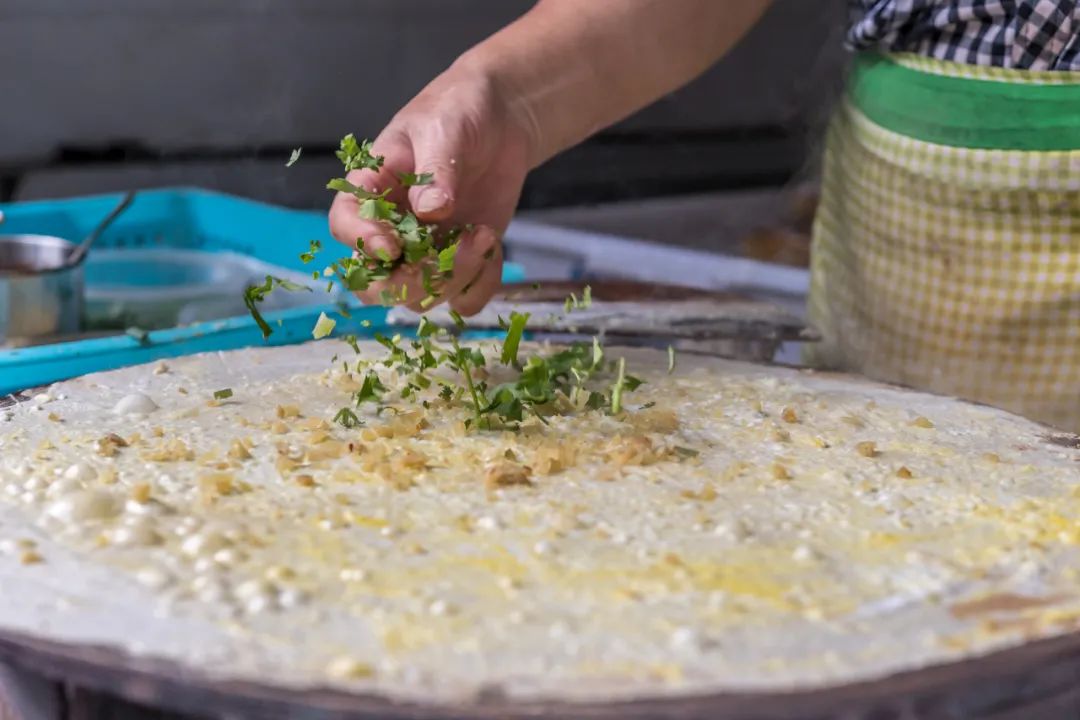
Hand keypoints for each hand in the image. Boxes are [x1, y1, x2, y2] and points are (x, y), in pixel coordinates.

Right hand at [329, 61, 534, 315]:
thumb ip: (435, 169)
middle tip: (452, 253)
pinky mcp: (461, 261)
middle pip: (377, 283)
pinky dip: (479, 285)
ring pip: (421, 297)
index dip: (361, 243)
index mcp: (371, 190)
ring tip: (484, 236)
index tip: (391, 246)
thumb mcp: (443, 128)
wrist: (501, 120)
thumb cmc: (458, 112)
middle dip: (411, 282)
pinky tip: (492, 246)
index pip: (345, 225)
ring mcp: (426, 251)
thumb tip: (430, 210)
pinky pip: (463, 298)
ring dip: (454, 279)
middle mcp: (391, 229)